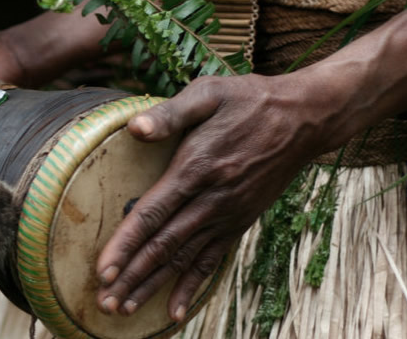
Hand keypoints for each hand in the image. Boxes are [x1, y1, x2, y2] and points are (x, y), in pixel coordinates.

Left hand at [95, 73, 344, 320]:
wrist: (304, 118)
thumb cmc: (249, 100)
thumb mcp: (209, 93)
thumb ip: (170, 113)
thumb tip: (135, 128)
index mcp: (196, 168)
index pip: (152, 214)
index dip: (125, 245)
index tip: (102, 270)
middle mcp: (212, 199)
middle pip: (164, 247)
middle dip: (132, 277)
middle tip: (105, 304)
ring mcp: (228, 215)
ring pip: (184, 259)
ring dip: (153, 287)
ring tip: (124, 310)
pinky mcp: (239, 221)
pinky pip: (213, 261)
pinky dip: (192, 287)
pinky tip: (175, 312)